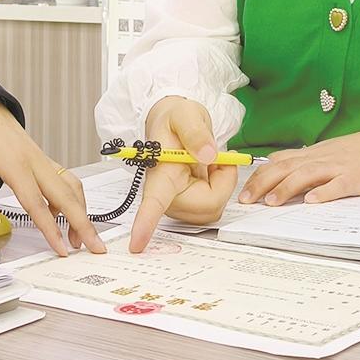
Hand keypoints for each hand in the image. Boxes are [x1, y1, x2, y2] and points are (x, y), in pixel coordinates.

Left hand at [0, 95, 104, 257]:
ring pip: (71, 186)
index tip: (61, 248)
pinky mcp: (41, 159)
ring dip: (81, 211)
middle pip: (67, 196)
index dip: (51, 229)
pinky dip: (72, 199)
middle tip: (95, 246)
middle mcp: (34, 161)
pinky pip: (64, 179)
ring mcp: (41, 160)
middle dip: (84, 223)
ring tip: (80, 236)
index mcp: (15, 164)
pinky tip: (62, 214)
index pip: (37, 203)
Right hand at [128, 96, 238, 252]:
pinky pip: (214, 206)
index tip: (136, 244)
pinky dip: (221, 188)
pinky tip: (211, 173)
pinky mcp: (188, 206)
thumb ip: (196, 132)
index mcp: (161, 172)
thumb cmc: (175, 120)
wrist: (175, 122)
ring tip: (211, 161)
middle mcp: (166, 193)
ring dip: (222, 184)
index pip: (153, 201)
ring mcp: (177, 203)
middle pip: (205, 206)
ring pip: (213, 208)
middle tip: (218, 156)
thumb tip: (208, 155)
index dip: (145, 223)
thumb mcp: (186, 115)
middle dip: (223, 181)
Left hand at [239, 130, 359, 207]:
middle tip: (246, 200)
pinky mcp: (356, 178)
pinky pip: (338, 185)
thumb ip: (303, 160)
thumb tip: (276, 166)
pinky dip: (324, 192)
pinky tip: (312, 201)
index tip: (242, 190)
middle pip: (286, 168)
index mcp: (313, 153)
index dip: (258, 175)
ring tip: (271, 202)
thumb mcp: (327, 152)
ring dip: (287, 188)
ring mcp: (338, 167)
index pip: (278, 162)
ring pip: (307, 174)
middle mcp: (321, 158)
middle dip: (263, 183)